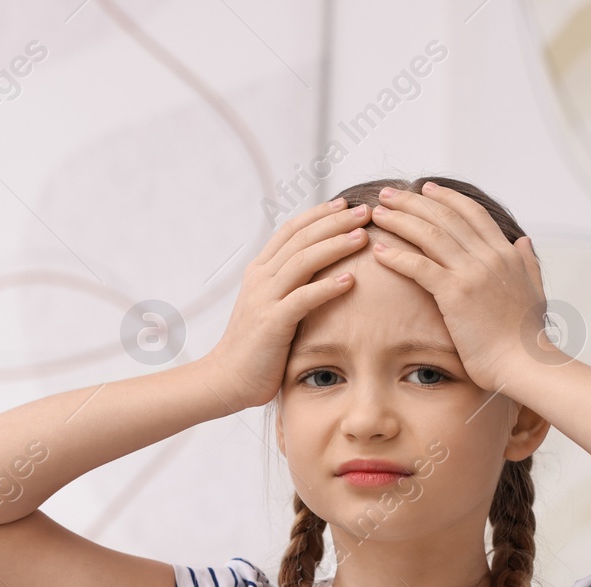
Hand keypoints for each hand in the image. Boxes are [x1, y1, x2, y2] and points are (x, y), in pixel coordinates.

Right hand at [204, 198, 369, 408]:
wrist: (226, 379)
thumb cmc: (256, 347)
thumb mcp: (270, 307)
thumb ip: (289, 287)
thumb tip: (320, 274)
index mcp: (260, 271)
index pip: (291, 230)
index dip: (319, 214)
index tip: (345, 204)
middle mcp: (261, 278)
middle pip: (301, 238)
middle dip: (334, 221)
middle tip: (364, 211)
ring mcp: (264, 299)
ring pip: (303, 261)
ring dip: (335, 245)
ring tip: (362, 236)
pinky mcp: (272, 323)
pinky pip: (302, 299)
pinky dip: (326, 288)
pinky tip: (350, 280)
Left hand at [365, 182, 551, 388]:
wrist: (524, 362)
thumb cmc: (527, 337)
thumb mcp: (534, 291)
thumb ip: (527, 263)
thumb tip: (523, 240)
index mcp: (506, 254)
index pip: (472, 213)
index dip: (446, 198)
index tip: (426, 188)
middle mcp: (489, 256)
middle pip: (445, 217)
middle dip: (413, 202)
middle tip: (389, 192)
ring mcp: (472, 273)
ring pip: (429, 235)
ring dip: (399, 220)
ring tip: (377, 213)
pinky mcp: (455, 294)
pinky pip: (419, 267)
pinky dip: (397, 256)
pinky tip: (379, 251)